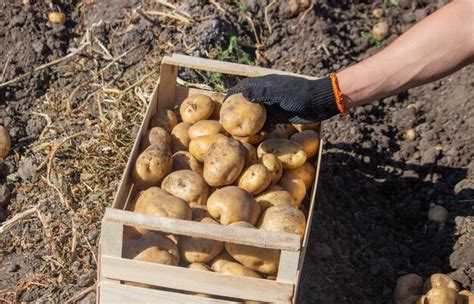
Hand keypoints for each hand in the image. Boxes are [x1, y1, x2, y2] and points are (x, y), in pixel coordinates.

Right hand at [227, 74, 344, 123]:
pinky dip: (261, 128)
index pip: (242, 89)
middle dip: (237, 112)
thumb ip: (262, 93)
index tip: (222, 108)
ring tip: (240, 133)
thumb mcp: (280, 93)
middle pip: (246, 103)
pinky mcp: (279, 115)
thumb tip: (242, 93)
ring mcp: (272, 105)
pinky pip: (266, 122)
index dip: (231, 97)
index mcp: (263, 84)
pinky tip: (259, 136)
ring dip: (248, 123)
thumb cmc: (301, 95)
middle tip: (228, 124)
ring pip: (255, 114)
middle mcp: (265, 94)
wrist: (320, 102)